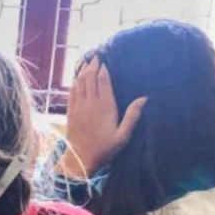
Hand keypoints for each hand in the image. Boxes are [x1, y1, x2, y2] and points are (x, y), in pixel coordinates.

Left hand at [61, 56, 146, 175]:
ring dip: (82, 69)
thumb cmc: (105, 149)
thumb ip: (133, 116)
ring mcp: (78, 106)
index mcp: (105, 107)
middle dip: (92, 64)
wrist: (80, 159)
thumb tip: (144, 98)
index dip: (103, 68)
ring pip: (79, 82)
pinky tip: (76, 75)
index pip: (103, 81)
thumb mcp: (123, 135)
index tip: (105, 59)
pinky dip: (74, 80)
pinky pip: (72, 91)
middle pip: (90, 77)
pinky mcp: (70, 111)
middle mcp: (90, 103)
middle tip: (96, 54)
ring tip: (86, 60)